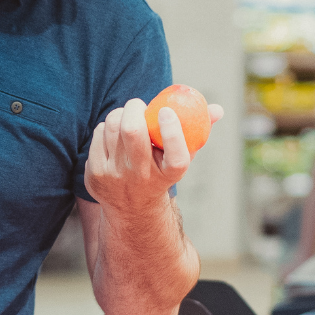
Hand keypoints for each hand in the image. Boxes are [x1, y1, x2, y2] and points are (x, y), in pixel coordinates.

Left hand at [84, 98, 223, 213]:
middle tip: (139, 105)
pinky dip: (106, 127)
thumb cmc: (161, 171)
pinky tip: (114, 135)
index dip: (172, 131)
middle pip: (133, 132)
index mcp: (170, 174)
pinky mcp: (96, 174)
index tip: (166, 111)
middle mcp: (142, 178)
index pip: (176, 156)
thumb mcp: (182, 157)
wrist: (133, 208)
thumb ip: (198, 131)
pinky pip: (99, 134)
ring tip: (127, 119)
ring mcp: (116, 177)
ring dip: (120, 114)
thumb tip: (218, 109)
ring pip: (112, 127)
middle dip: (134, 108)